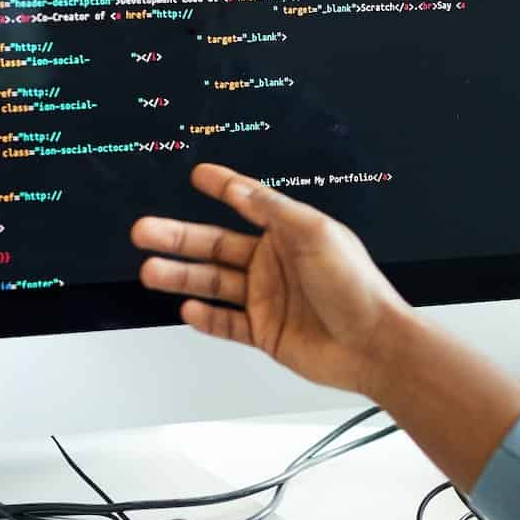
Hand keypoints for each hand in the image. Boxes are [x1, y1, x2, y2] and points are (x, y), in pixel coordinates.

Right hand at [131, 163, 412, 395]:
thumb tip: (240, 190)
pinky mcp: (264, 332)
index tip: (199, 174)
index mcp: (288, 234)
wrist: (373, 344)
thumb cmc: (356, 286)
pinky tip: (188, 309)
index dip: (223, 187)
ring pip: (213, 284)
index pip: (248, 203)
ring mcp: (266, 298)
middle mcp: (273, 264)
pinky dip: (205, 318)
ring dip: (181, 276)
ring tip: (151, 270)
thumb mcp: (316, 234)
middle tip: (146, 231)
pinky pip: (226, 323)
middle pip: (215, 246)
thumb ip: (274, 211)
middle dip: (178, 238)